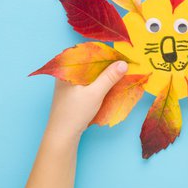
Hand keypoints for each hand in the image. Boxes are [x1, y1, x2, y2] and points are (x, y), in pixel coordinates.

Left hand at [15, 61, 127, 187]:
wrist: (62, 135)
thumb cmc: (75, 113)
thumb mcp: (95, 93)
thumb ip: (109, 77)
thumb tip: (124, 63)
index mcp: (67, 69)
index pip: (87, 53)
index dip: (105, 52)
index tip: (121, 54)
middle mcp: (66, 73)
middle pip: (89, 62)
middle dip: (106, 61)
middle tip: (124, 61)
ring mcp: (69, 83)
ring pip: (90, 71)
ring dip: (104, 71)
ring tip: (120, 70)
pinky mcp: (73, 91)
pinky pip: (89, 80)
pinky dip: (99, 79)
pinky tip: (110, 81)